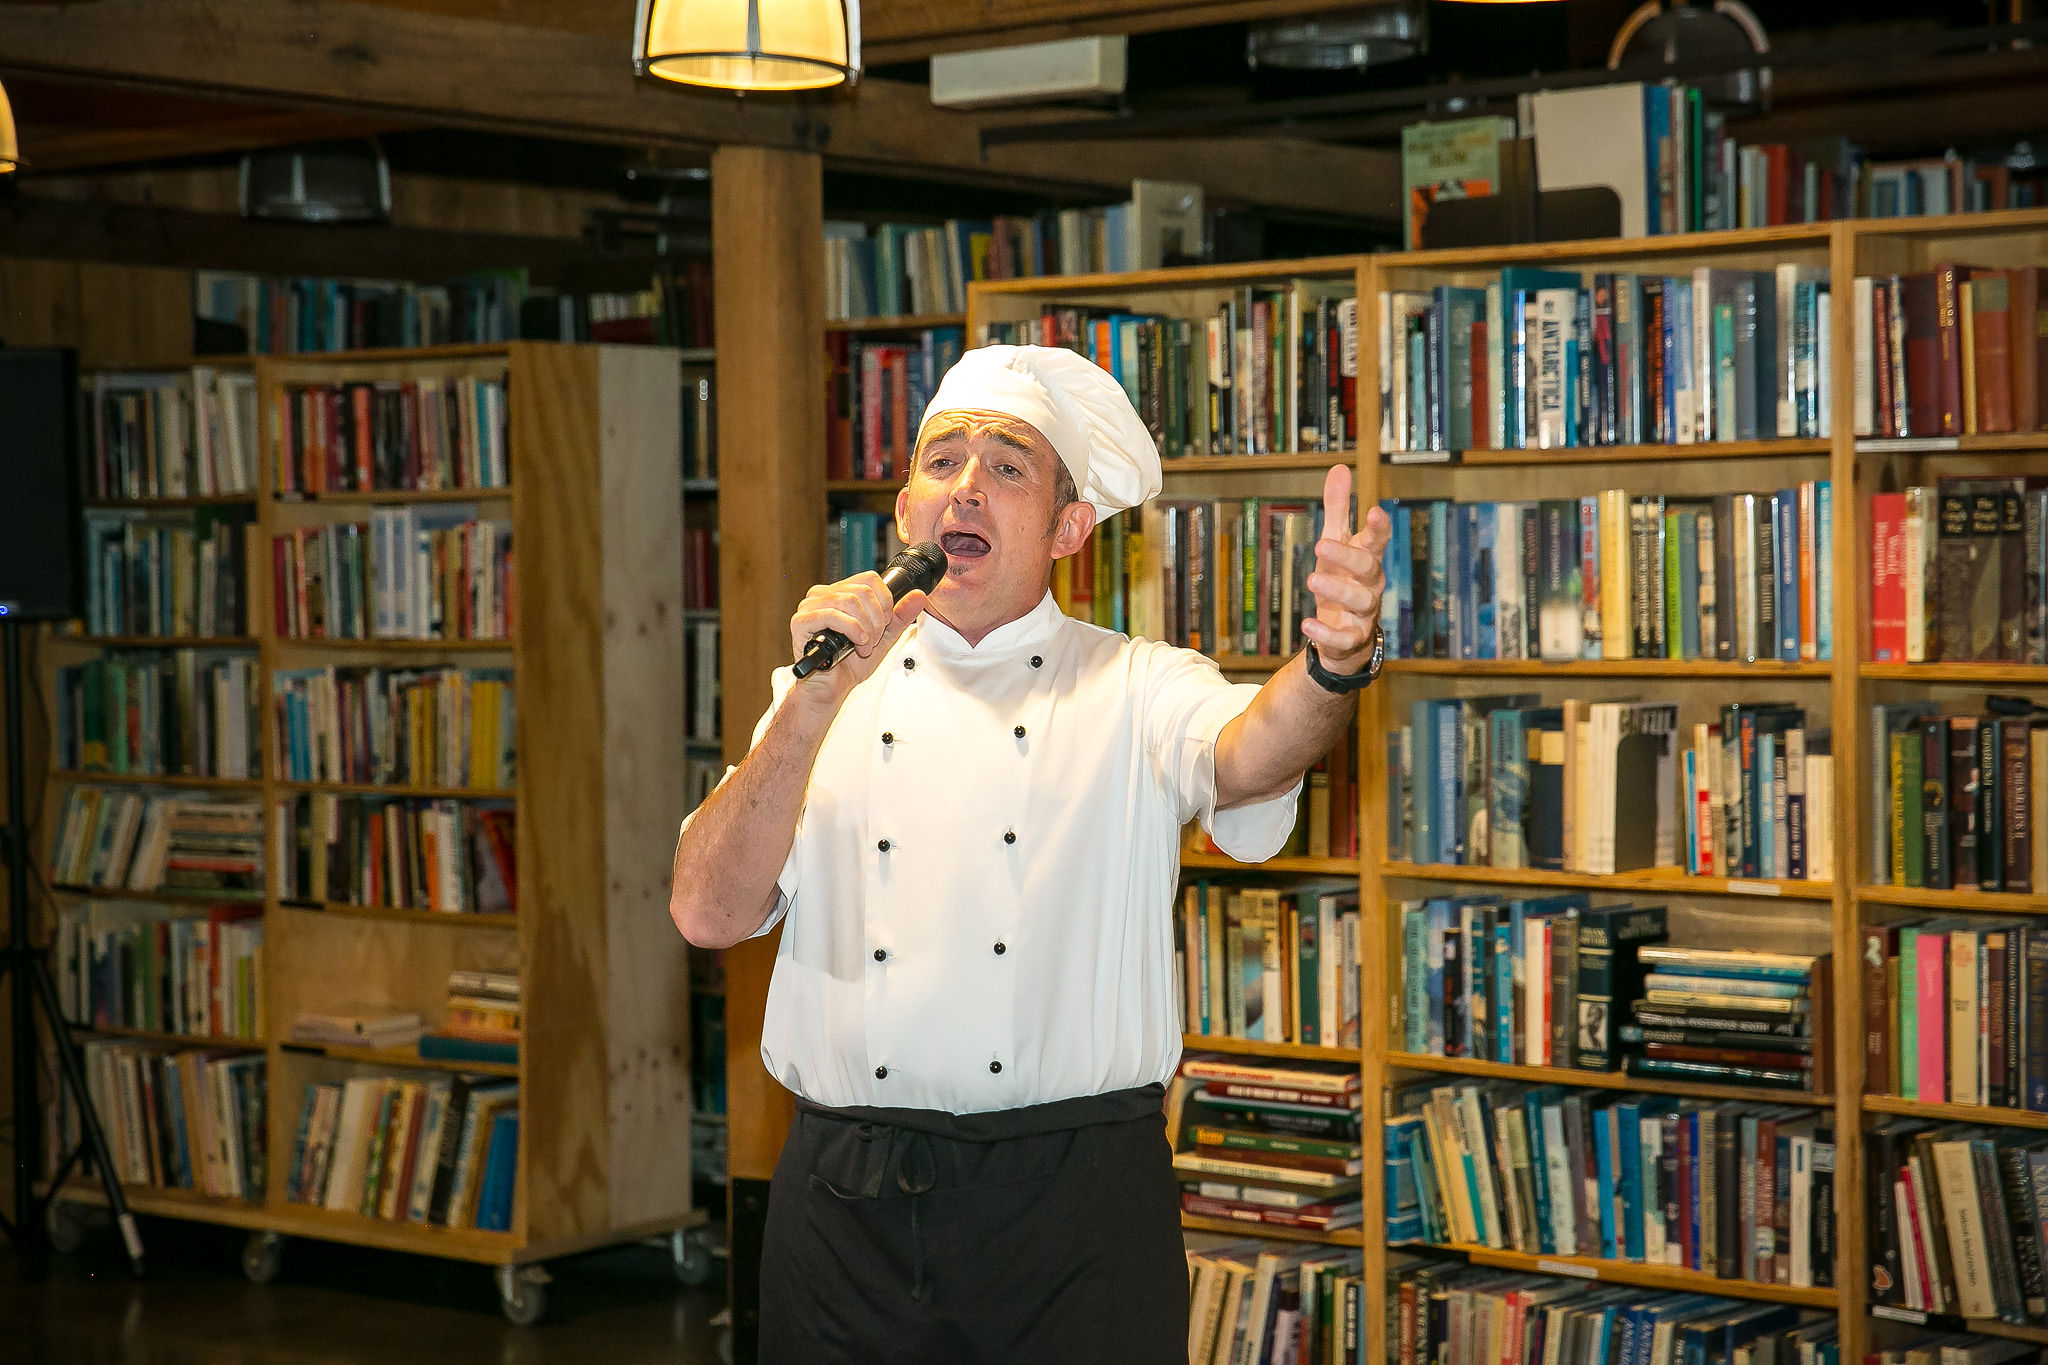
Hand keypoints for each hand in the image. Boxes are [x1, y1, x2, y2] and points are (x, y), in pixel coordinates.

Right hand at [789, 572, 928, 705]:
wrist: (832, 688)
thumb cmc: (850, 664)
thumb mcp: (883, 637)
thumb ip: (900, 617)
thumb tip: (919, 596)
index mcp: (839, 593)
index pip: (869, 578)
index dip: (885, 601)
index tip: (885, 623)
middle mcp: (822, 595)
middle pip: (862, 590)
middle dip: (876, 620)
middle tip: (873, 640)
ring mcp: (809, 607)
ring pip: (849, 601)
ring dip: (865, 628)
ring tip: (863, 646)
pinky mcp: (800, 622)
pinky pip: (831, 614)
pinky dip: (851, 629)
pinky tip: (855, 643)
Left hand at [1301, 465, 1391, 673]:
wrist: (1345, 636)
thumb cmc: (1342, 579)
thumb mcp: (1336, 543)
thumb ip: (1338, 509)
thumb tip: (1339, 468)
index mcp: (1367, 559)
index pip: (1378, 540)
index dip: (1378, 527)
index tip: (1374, 511)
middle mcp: (1370, 585)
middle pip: (1368, 568)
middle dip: (1347, 556)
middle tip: (1319, 544)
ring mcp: (1363, 614)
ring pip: (1360, 601)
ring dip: (1337, 591)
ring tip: (1311, 580)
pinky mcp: (1351, 639)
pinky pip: (1344, 637)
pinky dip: (1326, 632)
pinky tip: (1306, 623)